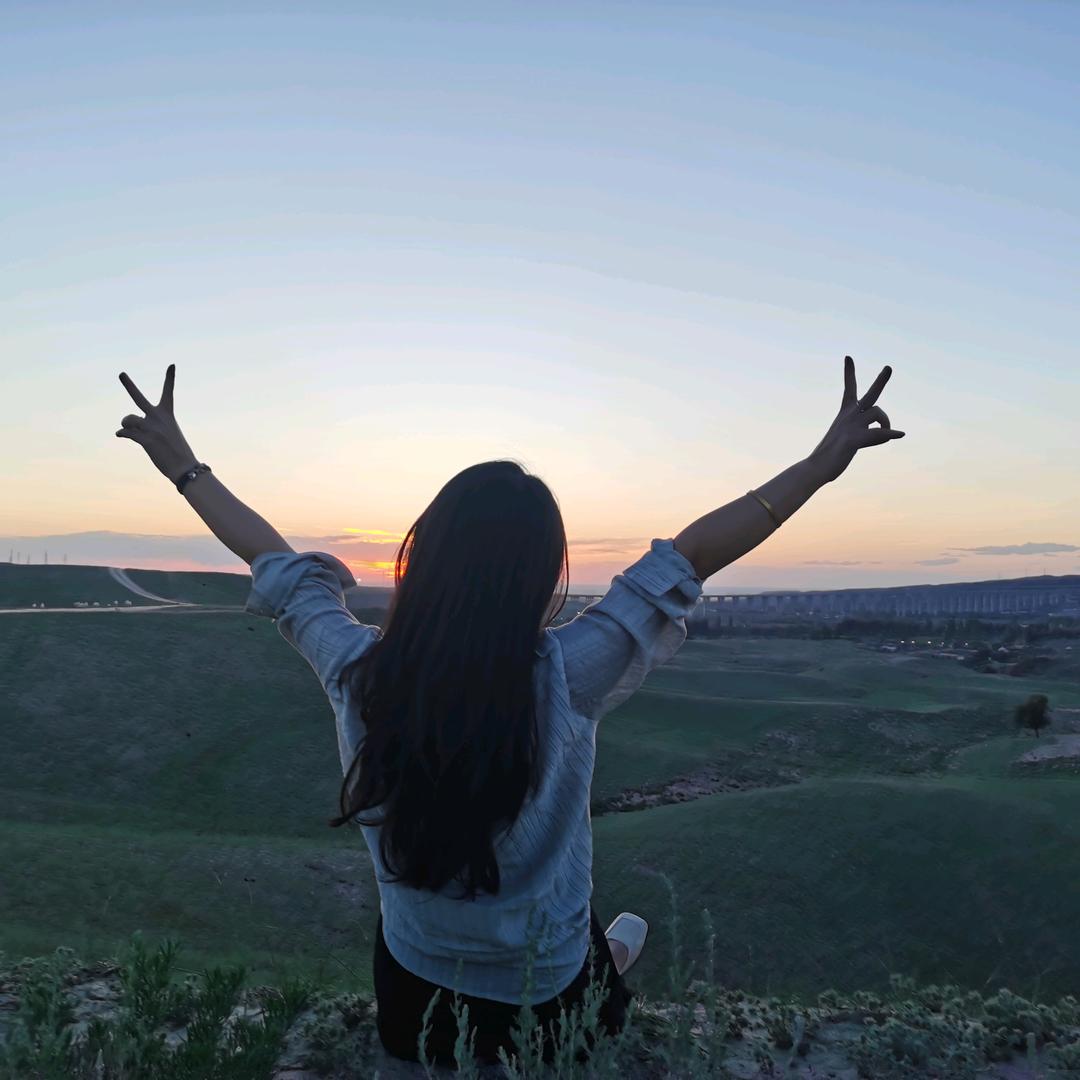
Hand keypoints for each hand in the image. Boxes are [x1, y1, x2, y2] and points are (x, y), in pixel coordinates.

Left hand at [115, 364, 198, 483]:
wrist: (184, 466)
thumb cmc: (177, 451)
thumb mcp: (167, 433)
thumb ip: (147, 426)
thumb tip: (122, 429)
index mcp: (167, 414)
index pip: (168, 392)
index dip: (170, 378)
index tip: (171, 365)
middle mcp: (158, 418)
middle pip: (138, 398)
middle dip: (129, 385)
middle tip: (121, 374)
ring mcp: (151, 428)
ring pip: (128, 419)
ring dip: (126, 424)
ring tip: (128, 429)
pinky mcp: (145, 439)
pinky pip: (126, 433)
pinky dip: (122, 434)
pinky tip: (120, 435)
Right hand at [807, 356, 905, 484]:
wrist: (814, 468)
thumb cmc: (829, 456)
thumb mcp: (847, 440)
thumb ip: (865, 434)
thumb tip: (888, 436)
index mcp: (844, 414)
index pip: (849, 389)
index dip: (849, 373)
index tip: (848, 357)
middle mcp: (848, 416)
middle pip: (870, 395)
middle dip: (881, 381)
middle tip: (889, 367)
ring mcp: (851, 427)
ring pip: (877, 414)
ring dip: (886, 424)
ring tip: (887, 435)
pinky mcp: (853, 439)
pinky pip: (878, 434)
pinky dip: (889, 434)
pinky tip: (899, 434)